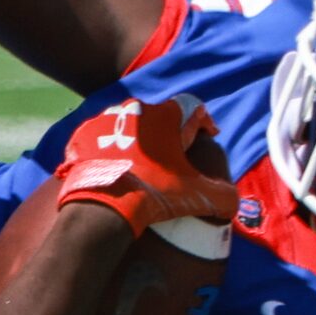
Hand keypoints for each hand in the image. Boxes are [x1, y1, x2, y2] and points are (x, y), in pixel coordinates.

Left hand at [56, 95, 237, 236]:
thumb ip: (223, 196)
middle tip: (171, 156)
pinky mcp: (83, 135)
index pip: (193, 108)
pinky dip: (108, 149)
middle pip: (159, 116)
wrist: (102, 206)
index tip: (207, 137)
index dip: (203, 123)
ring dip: (137, 138)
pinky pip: (100, 137)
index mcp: (166, 116)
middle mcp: (136, 109)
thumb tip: (233, 201)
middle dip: (168, 132)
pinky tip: (113, 168)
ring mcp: (105, 119)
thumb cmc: (154, 194)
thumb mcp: (196, 197)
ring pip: (128, 123)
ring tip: (140, 163)